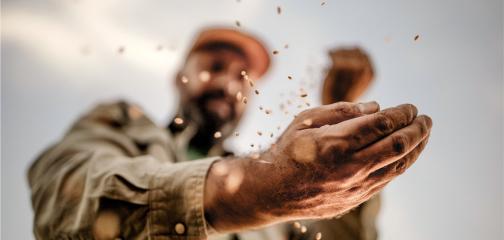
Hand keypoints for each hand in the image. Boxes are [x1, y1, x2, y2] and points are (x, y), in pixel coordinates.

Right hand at [204, 101, 431, 231]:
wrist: (273, 191)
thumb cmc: (288, 150)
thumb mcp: (306, 120)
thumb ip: (340, 111)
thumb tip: (375, 107)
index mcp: (335, 143)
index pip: (382, 124)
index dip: (401, 113)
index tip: (409, 106)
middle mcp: (349, 167)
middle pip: (398, 145)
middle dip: (418, 129)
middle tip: (425, 118)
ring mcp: (355, 187)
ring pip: (398, 165)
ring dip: (416, 147)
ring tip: (423, 134)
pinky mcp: (356, 199)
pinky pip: (387, 179)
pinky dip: (402, 163)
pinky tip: (405, 153)